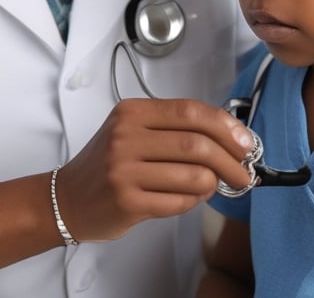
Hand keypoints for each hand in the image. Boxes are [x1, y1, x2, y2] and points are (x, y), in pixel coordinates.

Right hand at [54, 98, 255, 242]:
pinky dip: (194, 201)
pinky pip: (179, 202)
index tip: (245, 142)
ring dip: (213, 184)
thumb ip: (174, 128)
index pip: (191, 112)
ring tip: (213, 186)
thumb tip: (231, 137)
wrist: (68, 198)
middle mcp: (125, 137)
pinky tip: (191, 198)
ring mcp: (124, 170)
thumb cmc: (108, 163)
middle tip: (244, 173)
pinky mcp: (127, 202)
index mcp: (132, 113)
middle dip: (230, 161)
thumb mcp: (133, 131)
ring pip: (193, 176)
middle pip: (197, 145)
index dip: (226, 127)